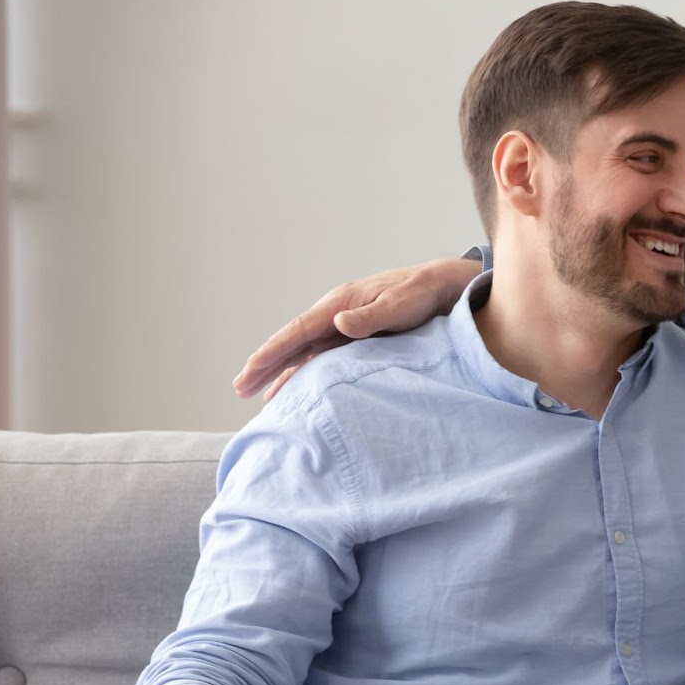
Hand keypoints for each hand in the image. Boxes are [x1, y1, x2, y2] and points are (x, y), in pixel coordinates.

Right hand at [233, 257, 485, 399]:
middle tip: (240, 389)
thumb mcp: (401, 304)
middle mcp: (336, 315)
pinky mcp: (356, 339)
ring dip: (282, 372)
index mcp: (340, 304)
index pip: (298, 332)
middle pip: (293, 343)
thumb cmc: (423, 293)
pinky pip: (323, 358)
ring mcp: (344, 327)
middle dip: (266, 365)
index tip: (250, 371)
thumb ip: (372, 316)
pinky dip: (306, 373)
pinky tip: (295, 389)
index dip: (273, 353)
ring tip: (258, 396)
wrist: (444, 288)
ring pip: (305, 353)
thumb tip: (339, 323)